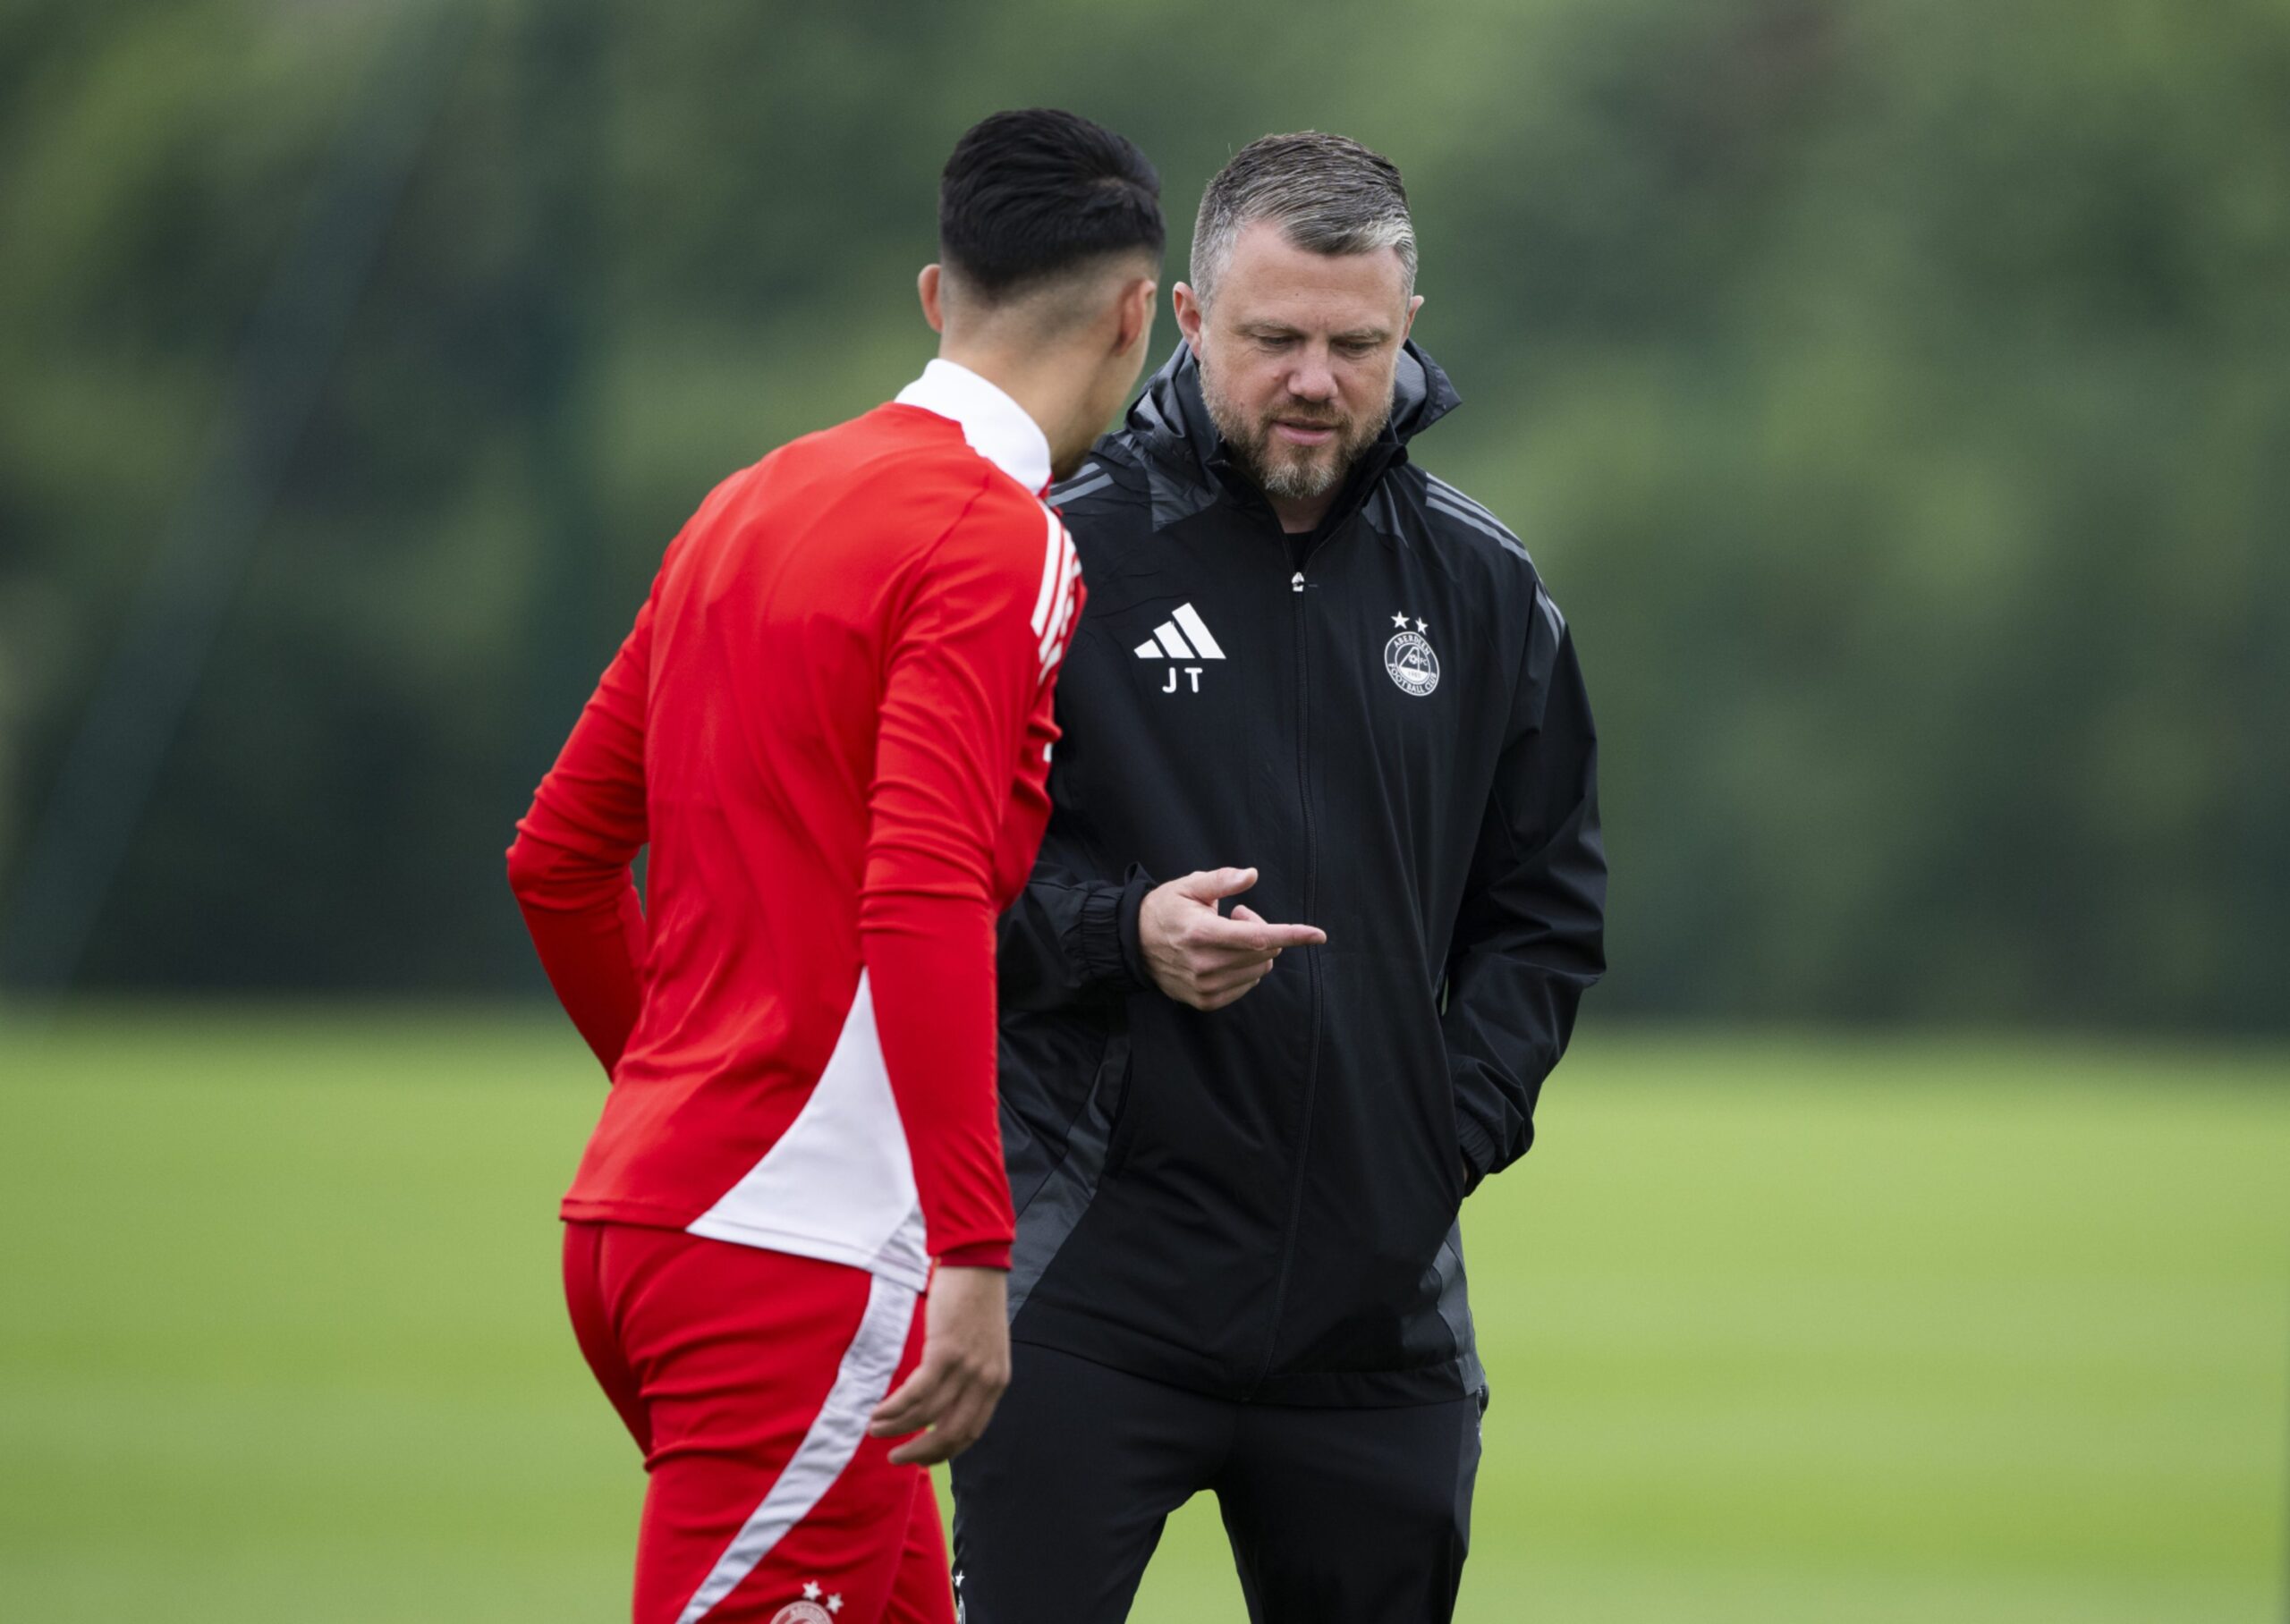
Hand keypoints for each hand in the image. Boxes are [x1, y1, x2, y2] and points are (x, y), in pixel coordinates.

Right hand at [866, 1266, 1010, 1466]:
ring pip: (927, 1414)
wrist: (978, 1265)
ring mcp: (966, 1368)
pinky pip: (916, 1393)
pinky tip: (878, 1412)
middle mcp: (985, 1381)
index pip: (971, 1432)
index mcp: (996, 1382)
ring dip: (897, 1428)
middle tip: (896, 1459)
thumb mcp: (984, 1347)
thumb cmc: (975, 1302)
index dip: (943, 1451)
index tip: (920, 1458)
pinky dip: (894, 1408)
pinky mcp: (946, 1352)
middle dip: (919, 1452)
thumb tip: (944, 1401)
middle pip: (950, 1433)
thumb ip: (971, 1375)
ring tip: (876, 1430)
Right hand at [1138, 867, 1326, 1011]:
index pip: (1257, 937)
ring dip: (1253, 951)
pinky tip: (1222, 956)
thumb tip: (1251, 875)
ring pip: (1258, 970)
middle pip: (1262, 952)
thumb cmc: (1165, 909)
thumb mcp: (1189, 885)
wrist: (1132, 943)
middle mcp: (1203, 963)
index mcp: (1200, 932)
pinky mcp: (1204, 1000)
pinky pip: (1246, 985)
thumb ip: (1222, 880)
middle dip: (1262, 930)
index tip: (1318, 935)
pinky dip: (1245, 968)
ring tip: (1224, 937)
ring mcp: (1203, 986)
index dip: (1291, 934)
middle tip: (1237, 916)